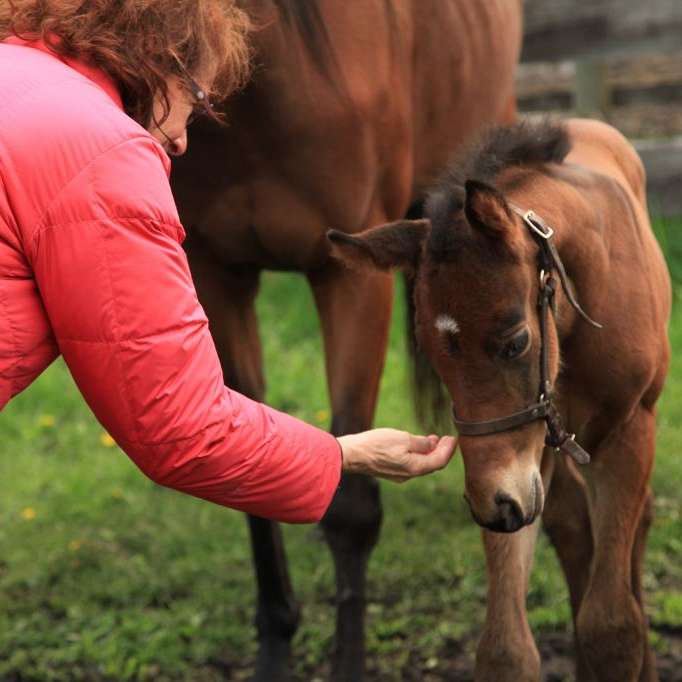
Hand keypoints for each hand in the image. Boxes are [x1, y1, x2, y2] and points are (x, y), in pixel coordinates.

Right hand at [336, 428, 457, 482]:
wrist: (352, 455)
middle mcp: (409, 475)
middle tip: (446, 438)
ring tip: (433, 439)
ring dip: (430, 452)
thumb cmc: (376, 445)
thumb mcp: (402, 438)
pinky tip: (416, 445)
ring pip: (421, 465)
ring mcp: (400, 475)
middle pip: (432, 464)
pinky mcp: (391, 471)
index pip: (440, 460)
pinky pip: (411, 464)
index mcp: (415, 468)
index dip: (449, 449)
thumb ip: (421, 442)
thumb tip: (432, 444)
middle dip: (441, 451)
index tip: (453, 437)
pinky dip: (418, 455)